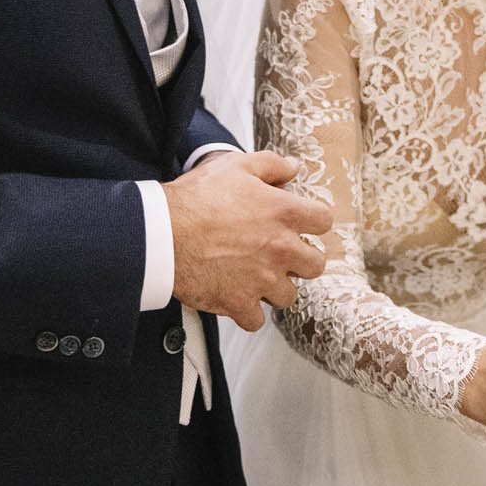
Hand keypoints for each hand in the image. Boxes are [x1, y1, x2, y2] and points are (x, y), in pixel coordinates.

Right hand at [165, 150, 329, 329]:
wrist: (162, 233)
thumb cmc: (195, 198)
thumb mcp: (236, 166)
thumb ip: (271, 165)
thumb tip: (293, 167)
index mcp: (283, 213)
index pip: (323, 221)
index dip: (312, 221)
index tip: (301, 224)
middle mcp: (280, 249)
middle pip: (315, 265)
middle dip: (301, 261)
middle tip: (280, 255)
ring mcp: (262, 280)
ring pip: (288, 296)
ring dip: (274, 288)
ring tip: (255, 277)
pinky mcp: (239, 303)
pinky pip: (256, 320)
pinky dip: (247, 312)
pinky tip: (236, 298)